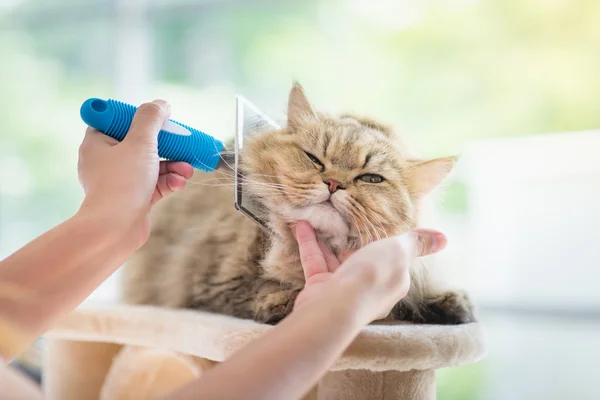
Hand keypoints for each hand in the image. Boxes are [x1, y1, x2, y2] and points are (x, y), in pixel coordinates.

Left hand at [77, 100, 192, 248]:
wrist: (115, 229)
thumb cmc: (122, 183)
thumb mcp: (140, 142)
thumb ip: (151, 119)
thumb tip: (161, 104)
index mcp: (97, 143)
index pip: (115, 120)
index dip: (137, 118)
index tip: (156, 122)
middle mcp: (105, 161)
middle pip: (139, 143)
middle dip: (166, 145)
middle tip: (182, 144)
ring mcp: (119, 181)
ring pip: (151, 165)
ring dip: (173, 165)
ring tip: (187, 170)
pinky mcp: (132, 199)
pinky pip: (154, 184)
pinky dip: (168, 181)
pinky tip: (180, 182)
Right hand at [292, 221, 445, 321]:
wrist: (335, 307)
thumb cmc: (372, 277)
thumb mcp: (399, 252)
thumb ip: (416, 243)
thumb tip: (444, 238)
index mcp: (393, 282)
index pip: (394, 260)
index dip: (388, 241)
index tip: (379, 221)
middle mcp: (369, 288)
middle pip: (363, 259)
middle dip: (354, 239)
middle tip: (345, 214)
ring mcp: (343, 290)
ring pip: (336, 258)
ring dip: (328, 237)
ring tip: (321, 214)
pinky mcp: (320, 288)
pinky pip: (315, 260)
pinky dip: (309, 242)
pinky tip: (302, 224)